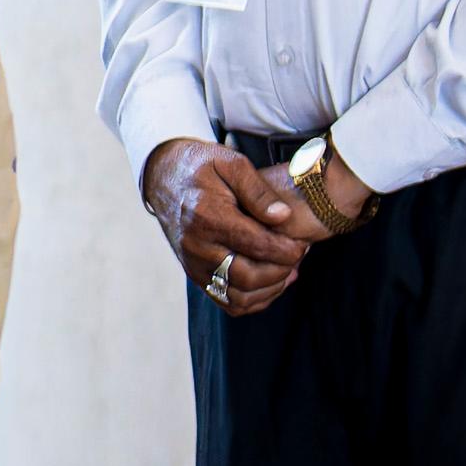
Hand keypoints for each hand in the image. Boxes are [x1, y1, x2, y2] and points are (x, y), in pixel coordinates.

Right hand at [142, 137, 309, 316]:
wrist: (163, 176)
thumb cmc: (200, 167)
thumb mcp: (230, 163)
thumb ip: (259, 190)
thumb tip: (284, 217)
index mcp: (207, 217)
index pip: (257, 246)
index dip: (288, 249)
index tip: (302, 241)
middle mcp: (197, 247)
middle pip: (250, 277)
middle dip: (283, 269)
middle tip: (298, 253)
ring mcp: (194, 264)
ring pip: (240, 297)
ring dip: (271, 288)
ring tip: (287, 268)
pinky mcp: (194, 273)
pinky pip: (228, 302)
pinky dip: (254, 299)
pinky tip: (270, 281)